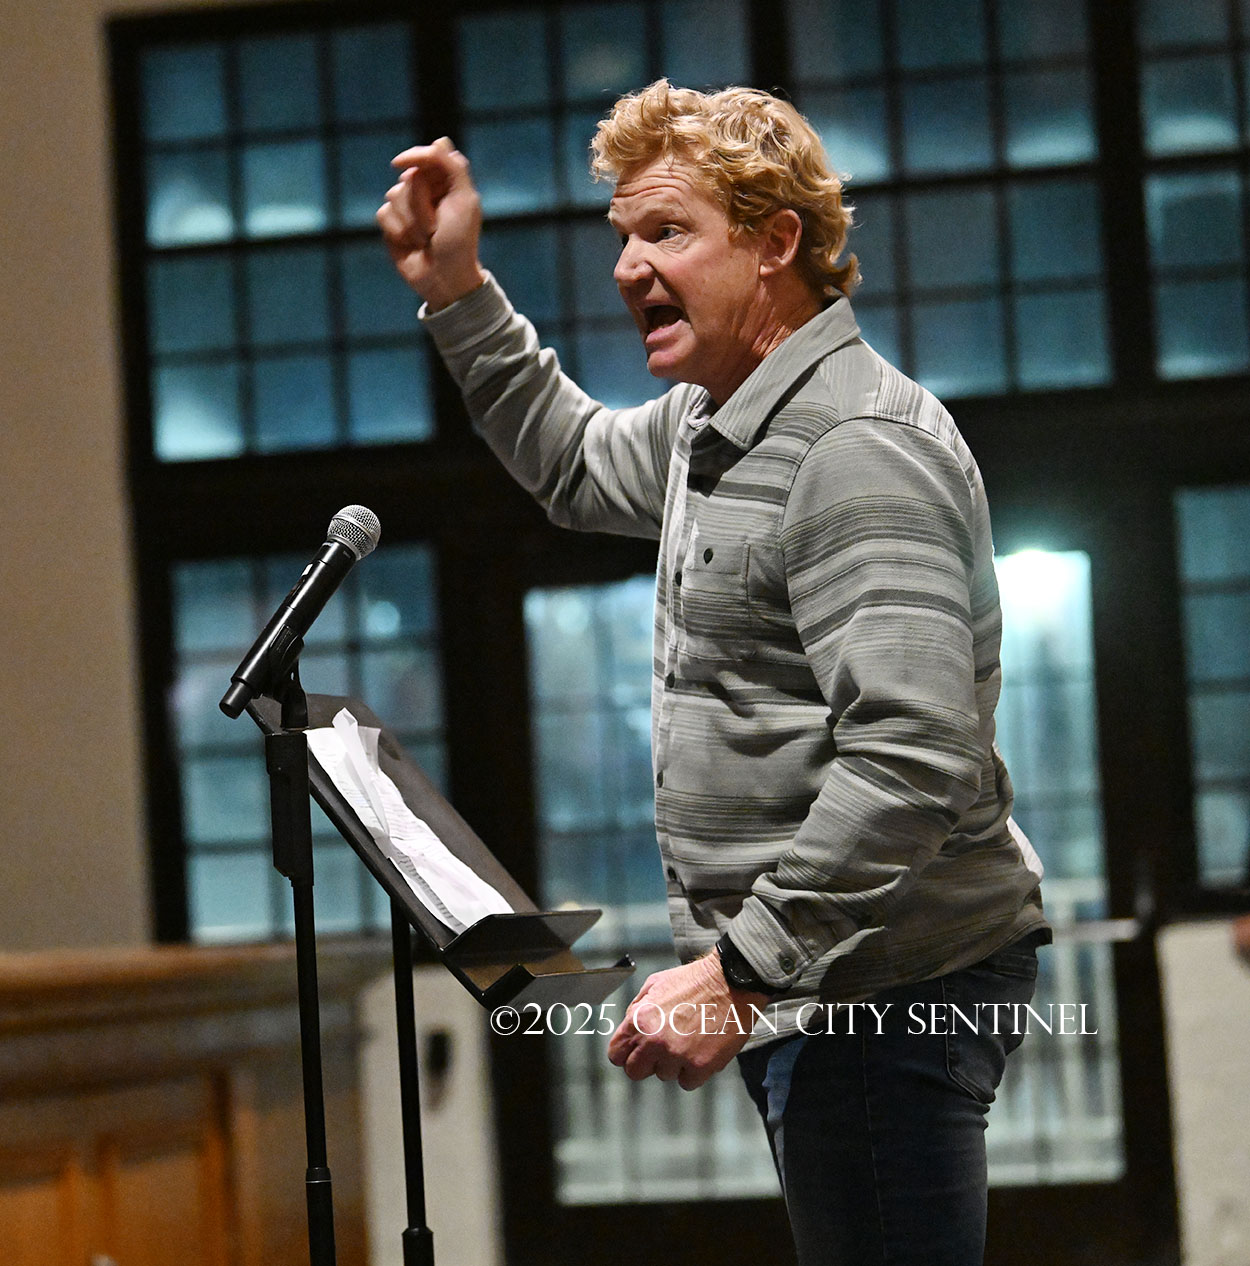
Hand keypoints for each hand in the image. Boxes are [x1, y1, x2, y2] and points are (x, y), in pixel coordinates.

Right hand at [376, 137, 485, 310]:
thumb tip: (435, 140)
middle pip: (409, 178)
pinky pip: (383, 214)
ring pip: (394, 195)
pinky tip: (411, 245)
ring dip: (412, 222)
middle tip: (436, 227)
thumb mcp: (465, 200)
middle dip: (421, 204)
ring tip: (427, 239)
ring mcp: (407, 207)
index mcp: (447, 183)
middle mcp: (426, 191)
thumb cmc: (459, 241)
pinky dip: (398, 231)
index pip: (427, 156)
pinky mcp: (393, 224)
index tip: (400, 164)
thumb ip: (453, 166)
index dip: (416, 158)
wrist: (445, 278)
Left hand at [607, 953, 771, 1090]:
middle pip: (635, 1072)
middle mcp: (654, 1041)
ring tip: (688, 1040)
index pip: (615, 1054)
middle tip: (661, 1051)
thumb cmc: (694, 980)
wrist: (730, 982)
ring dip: (673, 1063)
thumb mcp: (655, 983)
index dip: (625, 1053)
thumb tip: (628, 1027)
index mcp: (640, 1020)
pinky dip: (693, 1071)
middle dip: (646, 1062)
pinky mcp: (700, 1066)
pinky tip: (700, 1050)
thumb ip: (636, 1008)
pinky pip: (687, 1082)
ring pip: (664, 1076)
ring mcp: (677, 1056)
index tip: (634, 1052)